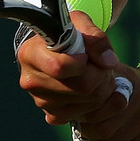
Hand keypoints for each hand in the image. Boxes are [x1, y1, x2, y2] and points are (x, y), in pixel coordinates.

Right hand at [17, 10, 126, 125]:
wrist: (59, 51)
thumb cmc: (68, 34)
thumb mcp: (80, 24)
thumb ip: (96, 38)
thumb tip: (109, 62)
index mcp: (30, 54)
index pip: (60, 67)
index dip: (83, 61)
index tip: (86, 54)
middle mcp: (31, 80)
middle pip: (82, 86)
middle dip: (100, 74)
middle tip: (99, 63)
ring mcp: (41, 101)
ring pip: (88, 101)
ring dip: (102, 87)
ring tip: (95, 72)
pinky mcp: (53, 116)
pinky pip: (87, 115)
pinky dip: (96, 102)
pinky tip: (91, 88)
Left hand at [75, 63, 139, 140]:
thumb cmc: (135, 83)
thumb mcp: (122, 72)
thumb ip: (102, 75)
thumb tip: (76, 81)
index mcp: (133, 87)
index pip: (100, 109)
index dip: (85, 115)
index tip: (79, 114)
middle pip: (105, 129)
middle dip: (88, 132)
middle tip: (82, 130)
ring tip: (89, 139)